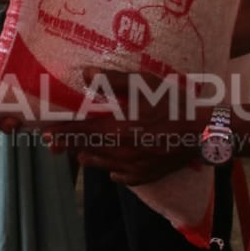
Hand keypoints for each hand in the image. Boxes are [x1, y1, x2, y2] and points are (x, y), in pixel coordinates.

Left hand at [41, 68, 205, 184]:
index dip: (60, 133)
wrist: (205, 132)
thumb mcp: (144, 84)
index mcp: (117, 130)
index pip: (80, 132)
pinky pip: (122, 177)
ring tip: (79, 152)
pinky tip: (112, 166)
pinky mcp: (146, 176)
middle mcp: (121, 152)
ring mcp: (134, 167)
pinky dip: (113, 170)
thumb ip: (112, 80)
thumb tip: (85, 74)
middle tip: (52, 145)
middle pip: (87, 150)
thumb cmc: (173, 104)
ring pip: (102, 164)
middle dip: (69, 146)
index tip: (44, 133)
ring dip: (88, 156)